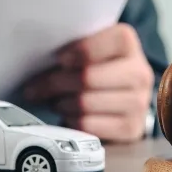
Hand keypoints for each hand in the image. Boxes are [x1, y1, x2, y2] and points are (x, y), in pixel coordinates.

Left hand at [23, 23, 153, 142]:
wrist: (123, 97)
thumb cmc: (95, 69)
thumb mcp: (86, 51)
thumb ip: (69, 49)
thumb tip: (32, 60)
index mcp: (126, 43)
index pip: (102, 44)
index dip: (77, 52)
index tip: (58, 58)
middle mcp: (139, 72)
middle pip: (88, 77)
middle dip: (55, 83)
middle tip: (33, 88)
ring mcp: (138, 102)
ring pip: (85, 103)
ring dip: (61, 103)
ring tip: (54, 100)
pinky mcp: (131, 128)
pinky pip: (89, 126)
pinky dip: (71, 121)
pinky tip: (67, 114)